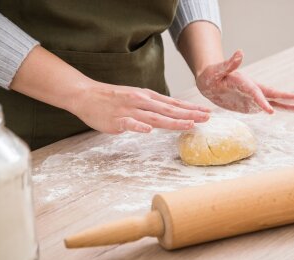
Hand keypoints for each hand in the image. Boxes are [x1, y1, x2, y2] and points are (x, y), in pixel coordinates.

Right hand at [70, 82, 210, 133]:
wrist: (86, 95)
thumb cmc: (113, 98)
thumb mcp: (136, 97)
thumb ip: (153, 105)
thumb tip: (171, 112)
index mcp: (147, 96)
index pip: (173, 103)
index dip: (190, 109)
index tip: (206, 112)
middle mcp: (141, 101)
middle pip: (169, 110)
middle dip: (189, 114)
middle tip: (206, 118)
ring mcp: (129, 110)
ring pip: (154, 117)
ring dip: (173, 121)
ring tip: (189, 124)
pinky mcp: (116, 119)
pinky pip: (129, 123)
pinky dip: (139, 126)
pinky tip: (149, 130)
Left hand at [196, 50, 293, 113]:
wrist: (208, 81)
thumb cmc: (211, 75)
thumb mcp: (217, 70)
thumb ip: (229, 64)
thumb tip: (240, 52)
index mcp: (244, 82)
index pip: (256, 93)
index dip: (262, 102)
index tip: (270, 111)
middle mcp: (251, 89)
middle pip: (271, 94)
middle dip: (285, 99)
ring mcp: (251, 96)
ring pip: (271, 101)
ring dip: (285, 105)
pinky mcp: (248, 103)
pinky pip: (263, 107)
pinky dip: (274, 109)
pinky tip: (284, 110)